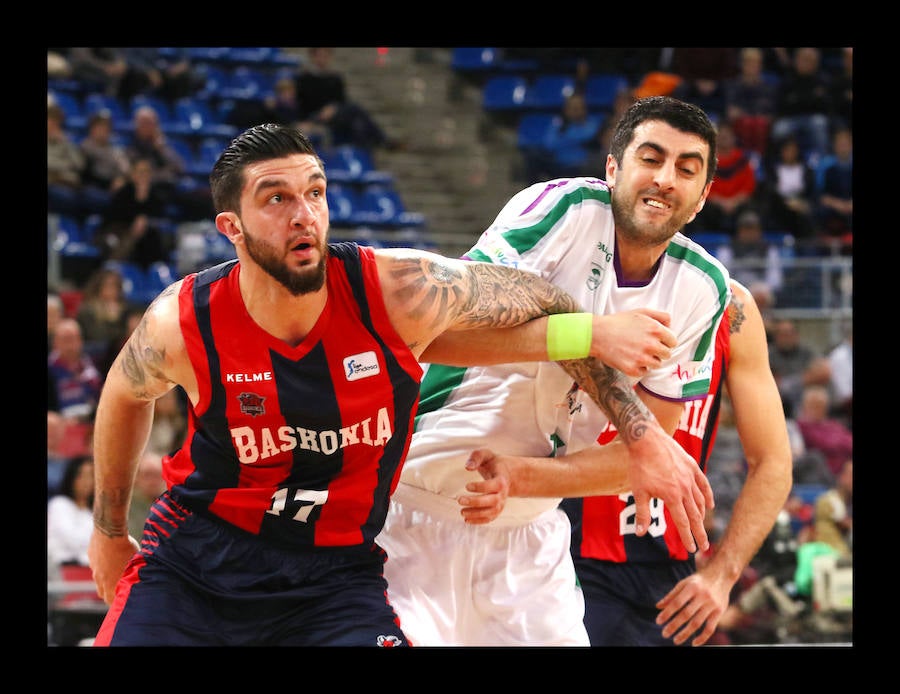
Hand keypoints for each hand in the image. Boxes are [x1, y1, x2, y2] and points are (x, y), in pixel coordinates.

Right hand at [87, 530, 139, 604]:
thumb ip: (135, 574)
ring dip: (106, 579)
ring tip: (117, 573)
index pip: (111, 601)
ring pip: (98, 579)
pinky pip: (97, 565)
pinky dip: (103, 565)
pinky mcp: (92, 557)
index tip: (124, 601)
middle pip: (103, 593)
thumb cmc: (126, 549)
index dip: (117, 603)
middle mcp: (100, 579)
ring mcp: (94, 568)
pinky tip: (112, 558)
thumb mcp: (136, 564)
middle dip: (110, 594)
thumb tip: (145, 579)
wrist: (110, 532)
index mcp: (110, 584)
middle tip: (120, 590)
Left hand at [458, 448, 512, 523]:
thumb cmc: (494, 464)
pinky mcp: (496, 509)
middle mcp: (503, 493)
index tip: (467, 486)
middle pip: (492, 501)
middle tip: (460, 500)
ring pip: (491, 512)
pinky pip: (490, 518)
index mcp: (501, 479)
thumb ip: (476, 457)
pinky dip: (479, 521)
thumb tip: (468, 467)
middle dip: (475, 502)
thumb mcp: (486, 455)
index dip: (481, 487)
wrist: (508, 474)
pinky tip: (467, 520)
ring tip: (462, 512)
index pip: (494, 486)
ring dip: (476, 514)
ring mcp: (501, 503)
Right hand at [591, 309, 674, 376]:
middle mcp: (652, 345)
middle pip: (667, 354)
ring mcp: (642, 358)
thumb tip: (670, 325)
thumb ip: (660, 316)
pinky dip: (639, 367)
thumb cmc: (618, 322)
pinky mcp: (633, 369)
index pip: (673, 342)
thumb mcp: (641, 312)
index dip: (665, 341)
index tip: (657, 341)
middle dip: (659, 351)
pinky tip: (630, 358)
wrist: (597, 334)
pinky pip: (644, 372)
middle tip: (646, 347)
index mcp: (656, 330)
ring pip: (657, 364)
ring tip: (637, 352)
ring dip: (650, 360)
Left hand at [626, 423, 713, 552]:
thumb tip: (641, 534)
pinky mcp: (692, 466)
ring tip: (702, 527)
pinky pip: (703, 484)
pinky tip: (709, 505)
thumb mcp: (639, 492)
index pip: (683, 522)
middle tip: (704, 547)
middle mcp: (685, 488)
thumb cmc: (640, 466)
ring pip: (699, 501)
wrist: (647, 439)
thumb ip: (642, 514)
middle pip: (695, 515)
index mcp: (672, 496)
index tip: (692, 550)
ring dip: (702, 516)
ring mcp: (690, 477)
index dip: (688, 537)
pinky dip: (707, 495)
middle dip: (699, 532)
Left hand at [655, 567, 731, 645]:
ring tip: (676, 640)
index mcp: (691, 587)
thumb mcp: (684, 583)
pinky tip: (694, 643)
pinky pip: (711, 628)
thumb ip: (671, 595)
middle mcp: (702, 596)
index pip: (677, 603)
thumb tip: (658, 607)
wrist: (721, 575)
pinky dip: (702, 637)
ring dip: (685, 633)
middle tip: (664, 634)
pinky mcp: (719, 612)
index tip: (658, 622)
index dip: (667, 613)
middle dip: (674, 625)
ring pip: (697, 623)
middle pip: (686, 614)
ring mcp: (712, 605)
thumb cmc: (698, 581)